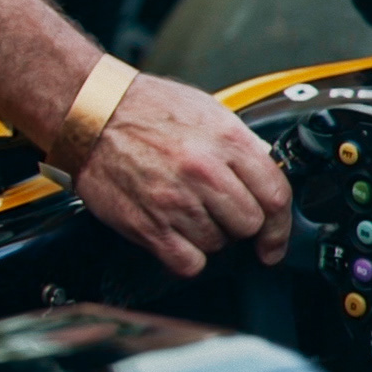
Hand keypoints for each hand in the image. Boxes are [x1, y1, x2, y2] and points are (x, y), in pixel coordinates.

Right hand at [70, 75, 290, 277]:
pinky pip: (188, 263)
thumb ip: (239, 142)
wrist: (91, 116)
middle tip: (221, 215)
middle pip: (250, 225)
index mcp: (226, 140)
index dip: (280, 225)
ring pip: (218, 245)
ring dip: (209, 237)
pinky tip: (177, 237)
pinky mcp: (150, 226)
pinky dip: (187, 257)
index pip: (275, 195)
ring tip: (187, 213)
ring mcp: (177, 201)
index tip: (274, 240)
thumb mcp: (205, 109)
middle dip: (240, 226)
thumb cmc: (144, 109)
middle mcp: (205, 171)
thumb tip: (263, 168)